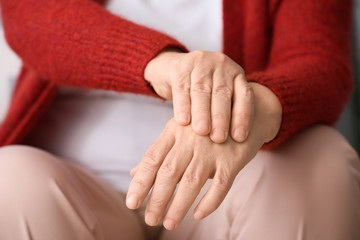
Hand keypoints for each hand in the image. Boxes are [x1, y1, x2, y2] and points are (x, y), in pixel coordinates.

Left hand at [126, 83, 281, 229]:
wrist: (245, 114)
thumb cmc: (206, 127)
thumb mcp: (179, 134)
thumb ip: (158, 154)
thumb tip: (133, 174)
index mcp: (174, 131)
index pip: (152, 158)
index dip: (140, 182)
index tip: (131, 203)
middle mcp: (191, 138)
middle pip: (169, 172)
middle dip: (157, 199)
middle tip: (150, 220)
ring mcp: (213, 148)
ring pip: (192, 182)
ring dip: (178, 206)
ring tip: (169, 223)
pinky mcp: (232, 159)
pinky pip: (220, 185)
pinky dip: (209, 203)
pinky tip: (198, 214)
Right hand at [144, 50, 253, 142]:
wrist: (172, 67)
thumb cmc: (201, 90)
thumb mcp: (218, 95)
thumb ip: (228, 112)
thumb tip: (238, 144)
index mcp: (235, 74)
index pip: (244, 95)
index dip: (243, 116)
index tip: (239, 137)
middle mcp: (221, 66)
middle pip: (222, 93)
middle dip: (221, 117)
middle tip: (219, 138)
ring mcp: (200, 63)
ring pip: (202, 91)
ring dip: (202, 113)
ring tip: (202, 131)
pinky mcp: (179, 67)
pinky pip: (182, 89)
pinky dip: (182, 106)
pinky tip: (183, 121)